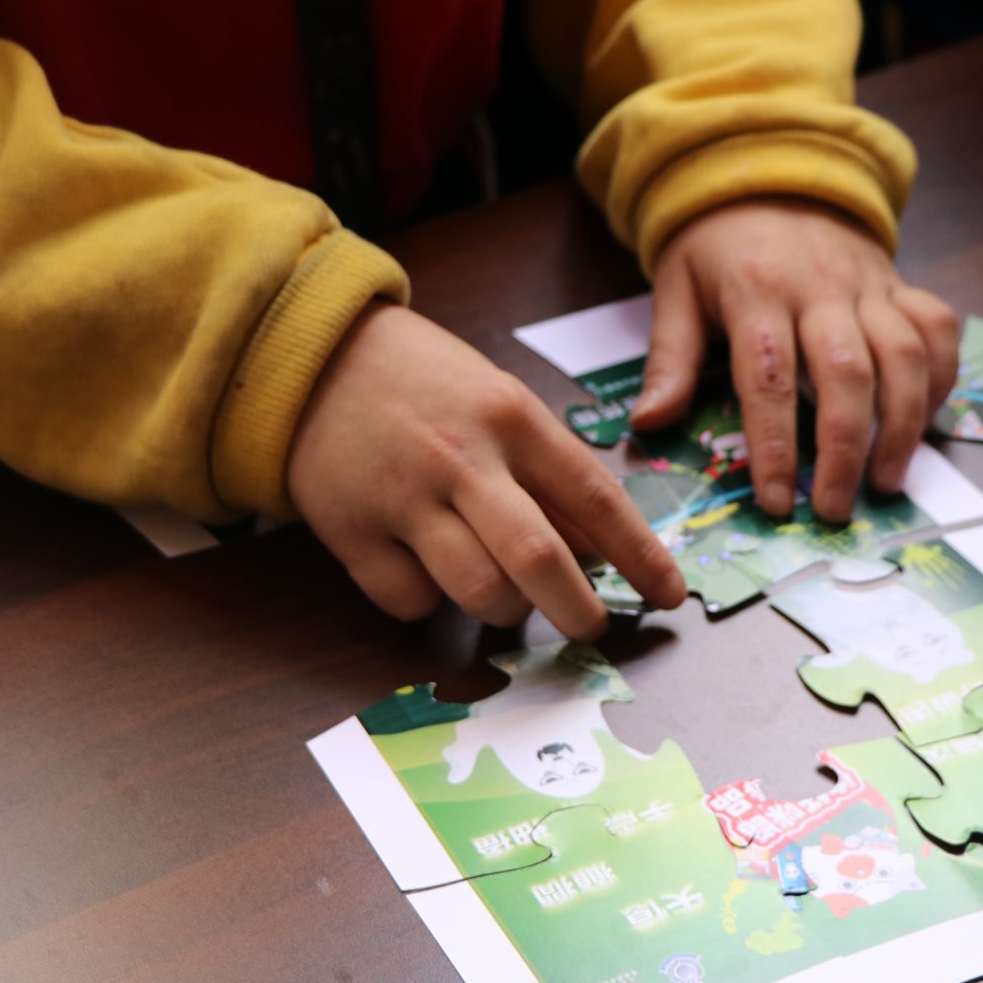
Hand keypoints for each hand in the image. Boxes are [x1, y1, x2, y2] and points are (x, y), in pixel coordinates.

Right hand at [288, 303, 685, 636]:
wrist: (311, 355)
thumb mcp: (499, 403)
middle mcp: (462, 458)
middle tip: (591, 627)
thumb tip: (602, 550)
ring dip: (505, 612)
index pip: (595, 497)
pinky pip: (409, 601)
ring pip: (478, 591)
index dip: (641, 555)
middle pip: (539, 559)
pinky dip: (428, 603)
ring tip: (503, 595)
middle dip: (578, 610)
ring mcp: (403, 498)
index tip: (671, 595)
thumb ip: (547, 474)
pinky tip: (426, 572)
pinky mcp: (350, 532)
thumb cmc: (425, 384)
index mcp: (512, 417)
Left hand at [635, 197, 958, 523]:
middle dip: (845, 449)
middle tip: (835, 509)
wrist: (771, 170)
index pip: (770, 378)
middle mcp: (821, 287)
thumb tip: (649, 425)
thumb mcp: (676, 291)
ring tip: (885, 482)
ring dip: (902, 425)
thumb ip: (671, 360)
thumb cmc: (717, 245)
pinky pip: (936, 330)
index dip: (776, 445)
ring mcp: (869, 284)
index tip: (777, 502)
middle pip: (847, 373)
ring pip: (904, 356)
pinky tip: (922, 424)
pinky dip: (940, 379)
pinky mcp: (901, 283)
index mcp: (756, 290)